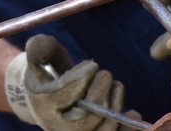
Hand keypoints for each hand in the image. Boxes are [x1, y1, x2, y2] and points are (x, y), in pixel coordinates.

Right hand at [5, 34, 134, 130]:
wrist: (45, 100)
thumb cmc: (46, 73)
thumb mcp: (39, 57)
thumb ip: (39, 47)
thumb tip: (38, 49)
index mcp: (42, 105)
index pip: (63, 96)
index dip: (80, 79)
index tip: (91, 65)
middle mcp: (58, 127)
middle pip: (86, 118)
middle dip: (100, 93)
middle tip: (105, 74)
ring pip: (102, 129)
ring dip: (114, 105)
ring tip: (116, 85)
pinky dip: (126, 127)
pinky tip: (132, 113)